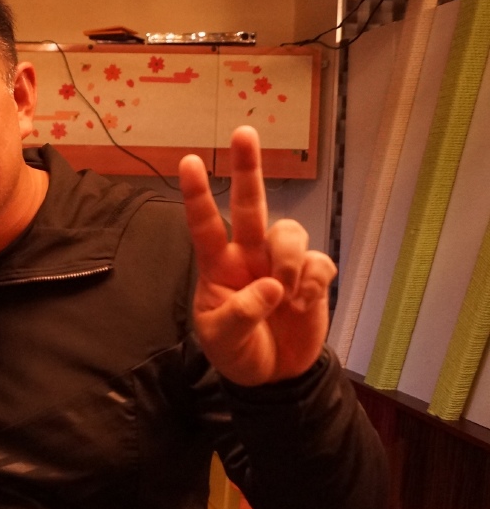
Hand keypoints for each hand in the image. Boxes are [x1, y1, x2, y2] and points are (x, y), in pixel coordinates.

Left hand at [178, 126, 336, 385]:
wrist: (274, 377)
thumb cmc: (237, 352)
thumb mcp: (223, 340)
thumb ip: (240, 314)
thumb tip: (271, 286)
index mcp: (218, 266)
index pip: (204, 224)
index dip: (197, 194)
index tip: (189, 161)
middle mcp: (249, 255)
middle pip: (250, 204)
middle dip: (248, 168)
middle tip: (243, 132)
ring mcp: (281, 263)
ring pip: (290, 232)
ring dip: (287, 261)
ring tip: (285, 297)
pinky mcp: (312, 276)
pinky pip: (318, 261)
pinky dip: (311, 282)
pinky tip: (301, 304)